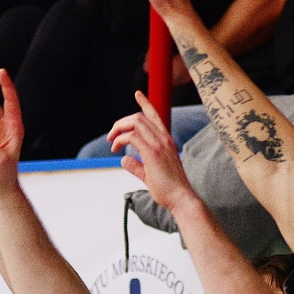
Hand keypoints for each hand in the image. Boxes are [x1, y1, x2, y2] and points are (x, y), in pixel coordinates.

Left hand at [108, 91, 197, 214]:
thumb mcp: (151, 174)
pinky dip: (120, 140)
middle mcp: (164, 139)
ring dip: (118, 129)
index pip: (155, 116)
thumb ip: (137, 166)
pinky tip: (116, 148)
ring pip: (134, 122)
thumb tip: (124, 160)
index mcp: (166, 142)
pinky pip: (131, 137)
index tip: (138, 94)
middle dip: (121, 123)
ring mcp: (159, 145)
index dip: (146, 103)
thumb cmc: (170, 190)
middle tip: (111, 136)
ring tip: (111, 141)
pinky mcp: (152, 153)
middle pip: (139, 117)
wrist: (181, 199)